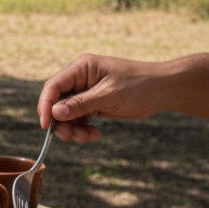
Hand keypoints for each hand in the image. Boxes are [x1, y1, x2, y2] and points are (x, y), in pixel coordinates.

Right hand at [37, 54, 163, 143]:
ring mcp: (87, 92)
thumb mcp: (108, 95)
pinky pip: (80, 118)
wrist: (163, 90)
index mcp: (80, 68)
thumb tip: (55, 113)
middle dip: (61, 121)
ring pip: (68, 113)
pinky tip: (94, 135)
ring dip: (73, 128)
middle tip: (69, 137)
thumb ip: (81, 104)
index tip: (46, 125)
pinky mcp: (94, 104)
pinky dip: (84, 129)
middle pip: (58, 102)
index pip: (53, 86)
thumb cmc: (138, 85)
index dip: (45, 105)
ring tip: (86, 138)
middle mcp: (80, 79)